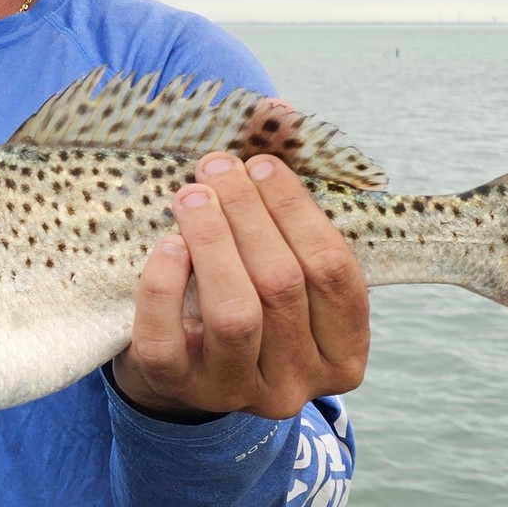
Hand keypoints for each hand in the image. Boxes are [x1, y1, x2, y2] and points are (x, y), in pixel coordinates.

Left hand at [111, 151, 368, 421]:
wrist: (182, 368)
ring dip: (212, 240)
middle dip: (248, 214)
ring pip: (235, 313)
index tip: (263, 165)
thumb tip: (280, 112)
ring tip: (191, 195)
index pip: (335, 272)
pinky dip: (165, 284)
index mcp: (342, 352)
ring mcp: (238, 394)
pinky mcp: (178, 390)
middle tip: (217, 167)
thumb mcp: (277, 265)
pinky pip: (169, 336)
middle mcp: (298, 383)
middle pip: (283, 285)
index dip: (298, 210)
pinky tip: (166, 244)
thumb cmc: (242, 295)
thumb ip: (287, 209)